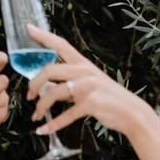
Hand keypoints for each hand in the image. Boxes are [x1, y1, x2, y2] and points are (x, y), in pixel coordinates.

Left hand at [24, 24, 153, 137]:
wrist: (131, 112)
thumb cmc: (108, 98)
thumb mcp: (89, 83)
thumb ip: (68, 82)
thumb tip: (44, 88)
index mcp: (82, 63)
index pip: (60, 45)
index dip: (44, 36)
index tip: (29, 29)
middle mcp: (84, 71)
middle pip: (49, 70)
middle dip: (34, 84)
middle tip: (30, 95)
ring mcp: (87, 86)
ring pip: (53, 93)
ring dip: (40, 106)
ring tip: (36, 116)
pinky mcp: (90, 103)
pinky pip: (65, 115)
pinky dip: (52, 125)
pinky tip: (43, 130)